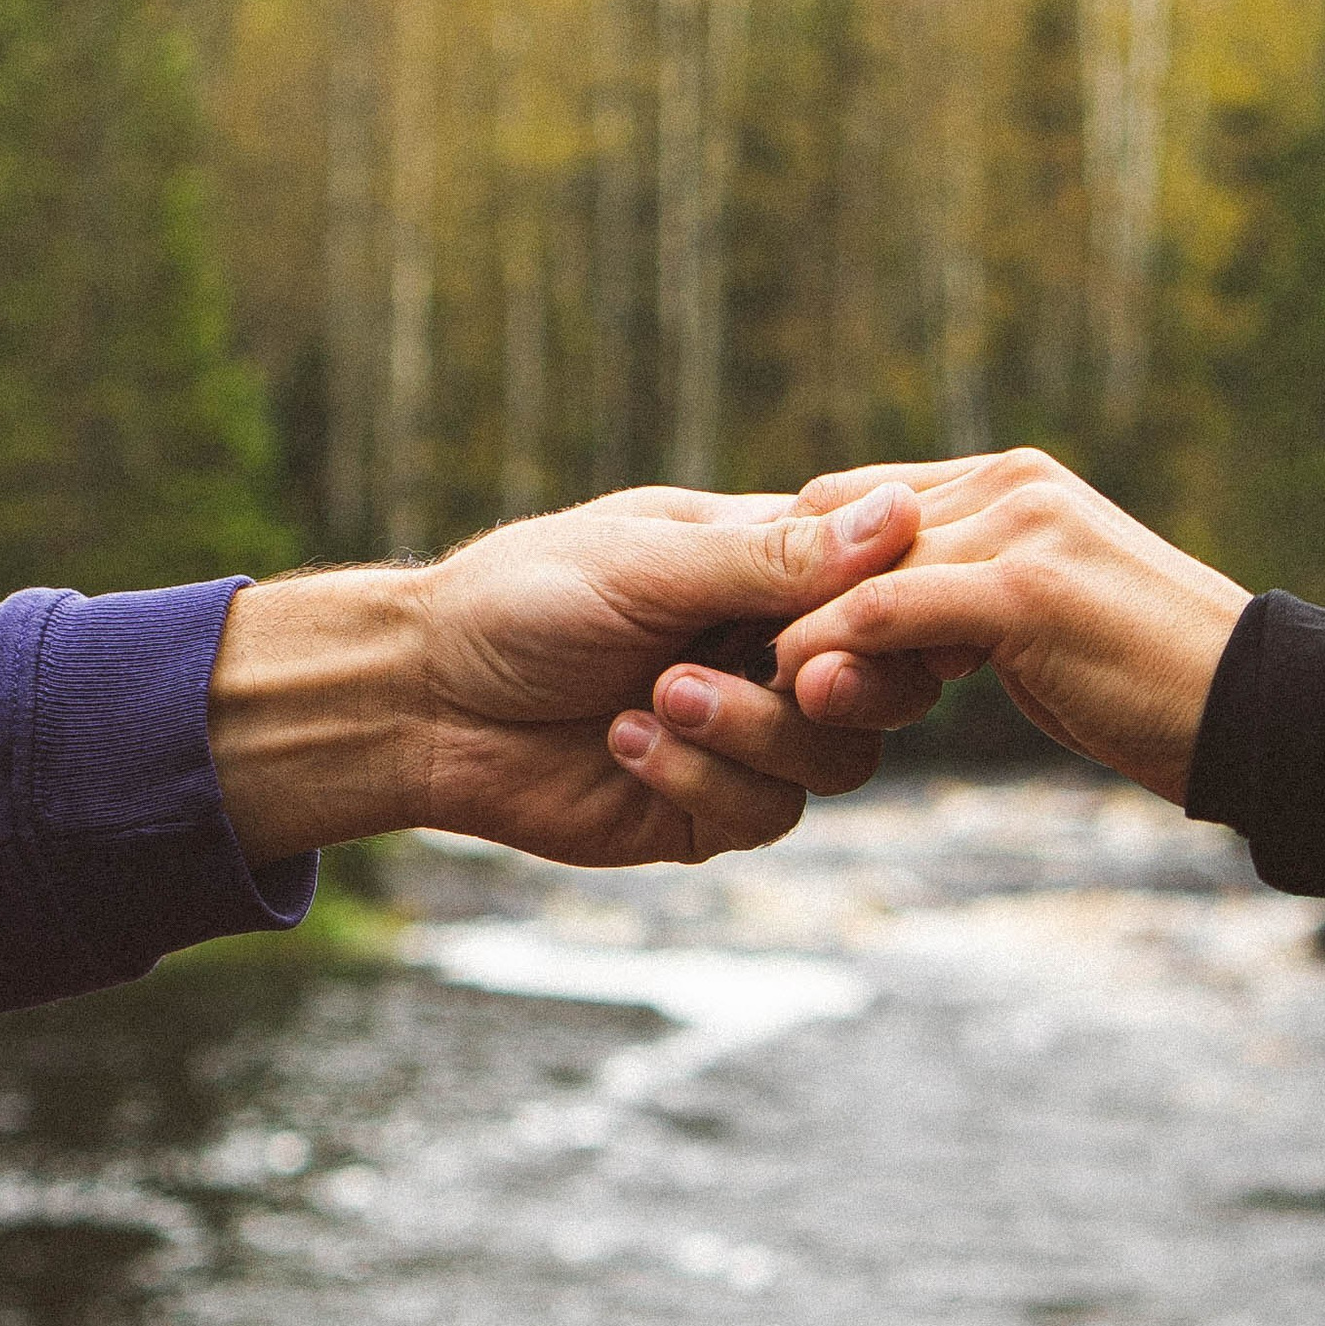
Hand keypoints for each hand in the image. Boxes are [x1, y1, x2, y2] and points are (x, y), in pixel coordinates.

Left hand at [210, 481, 938, 867]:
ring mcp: (747, 739)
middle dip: (844, 683)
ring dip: (754, 731)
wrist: (424, 700)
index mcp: (766, 572)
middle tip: (787, 669)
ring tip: (661, 697)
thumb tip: (900, 512)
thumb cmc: (521, 599)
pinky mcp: (710, 810)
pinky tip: (625, 743)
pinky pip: (766, 813)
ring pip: (838, 759)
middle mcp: (770, 654)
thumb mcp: (649, 562)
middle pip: (886, 686)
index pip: (883, 588)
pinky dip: (699, 778)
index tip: (857, 611)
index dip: (892, 606)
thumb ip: (772, 558)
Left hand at [741, 448, 1247, 802]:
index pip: (854, 502)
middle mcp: (1010, 484)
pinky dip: (835, 650)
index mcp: (1011, 481)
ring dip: (799, 630)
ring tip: (759, 688)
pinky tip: (807, 694)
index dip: (798, 571)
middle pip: (837, 522)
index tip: (758, 639)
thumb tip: (877, 631)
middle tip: (738, 665)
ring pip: (856, 569)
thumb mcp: (1042, 630)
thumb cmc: (1152, 685)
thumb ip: (961, 609)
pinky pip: (888, 612)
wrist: (1263, 713)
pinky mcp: (1025, 591)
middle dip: (783, 595)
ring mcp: (1020, 529)